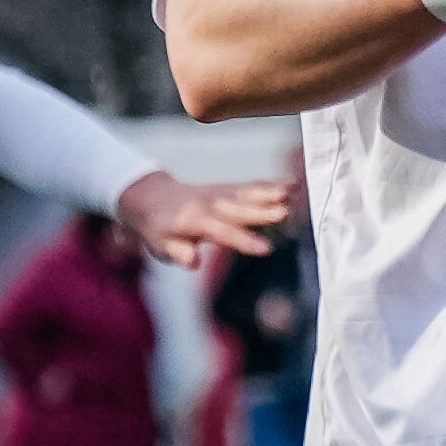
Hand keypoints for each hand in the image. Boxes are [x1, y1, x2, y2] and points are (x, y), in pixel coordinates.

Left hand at [115, 171, 292, 271]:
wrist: (153, 197)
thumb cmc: (159, 228)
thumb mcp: (160, 245)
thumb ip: (177, 252)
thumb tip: (192, 260)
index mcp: (192, 220)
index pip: (222, 232)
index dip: (243, 240)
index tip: (265, 249)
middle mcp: (209, 204)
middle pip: (238, 209)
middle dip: (261, 211)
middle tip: (284, 212)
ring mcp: (220, 193)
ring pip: (246, 193)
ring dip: (269, 192)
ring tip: (290, 191)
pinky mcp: (228, 188)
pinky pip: (250, 186)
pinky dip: (270, 184)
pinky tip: (291, 185)